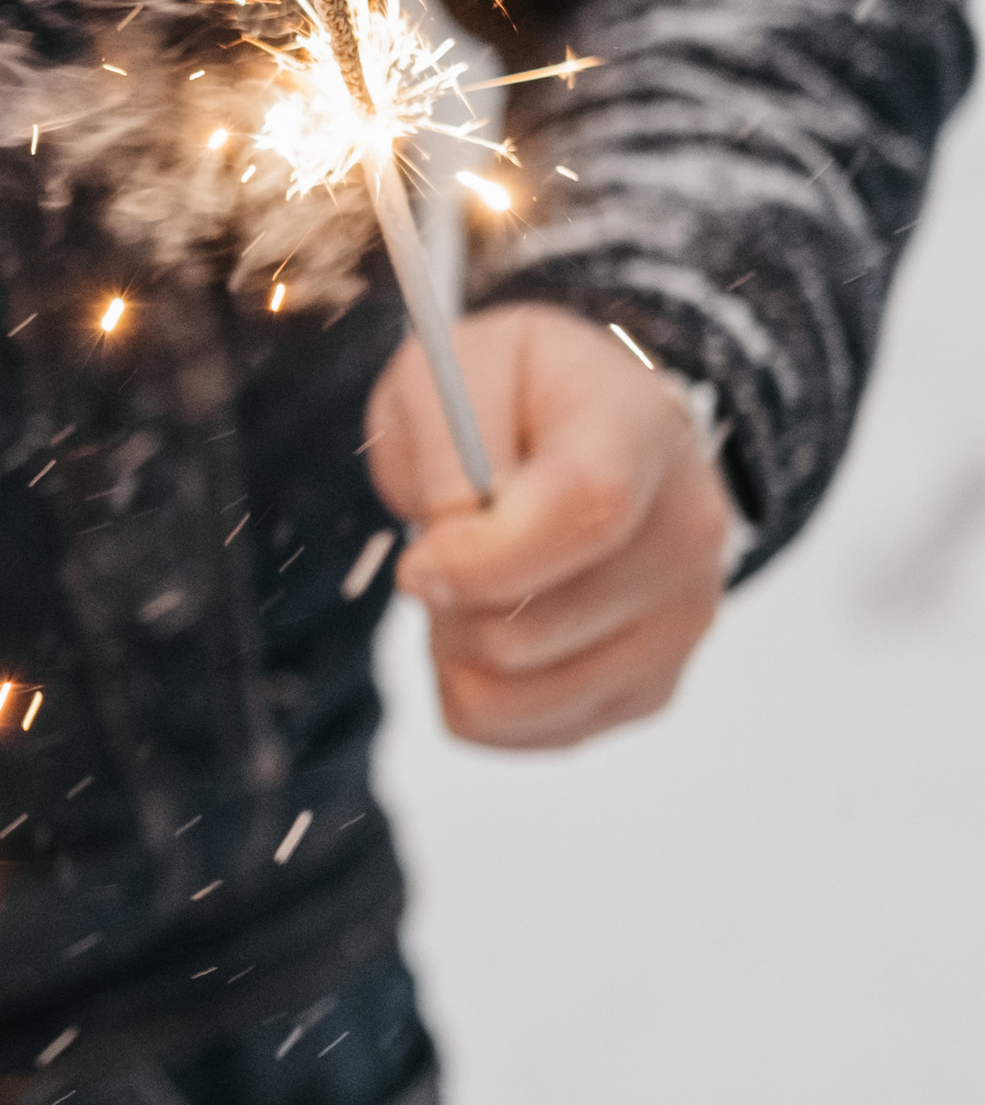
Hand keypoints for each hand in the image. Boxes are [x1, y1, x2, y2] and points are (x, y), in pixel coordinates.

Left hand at [365, 302, 736, 749]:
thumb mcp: (459, 372)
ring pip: (508, 698)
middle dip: (444, 600)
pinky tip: (500, 619)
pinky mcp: (651, 689)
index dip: (480, 559)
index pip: (584, 515)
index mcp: (642, 433)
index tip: (418, 560)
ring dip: (452, 648)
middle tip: (444, 547)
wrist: (588, 425)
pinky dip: (474, 689)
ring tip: (476, 581)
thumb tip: (443, 568)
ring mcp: (679, 624)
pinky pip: (513, 731)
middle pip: (525, 631)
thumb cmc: (514, 393)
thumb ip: (446, 455)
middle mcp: (686, 537)